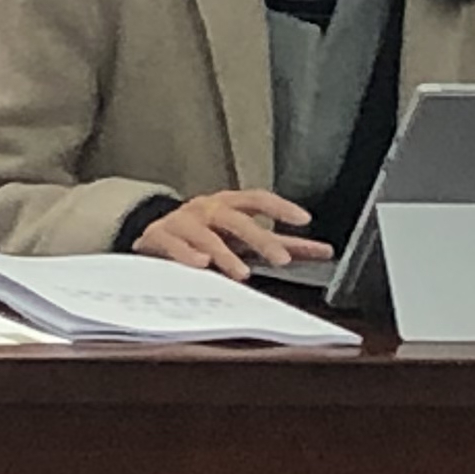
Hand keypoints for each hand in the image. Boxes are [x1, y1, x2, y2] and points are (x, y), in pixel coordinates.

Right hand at [134, 189, 329, 281]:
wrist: (152, 233)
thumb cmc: (204, 234)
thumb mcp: (240, 235)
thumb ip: (279, 243)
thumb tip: (322, 251)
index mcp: (228, 205)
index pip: (258, 199)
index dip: (280, 207)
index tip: (304, 219)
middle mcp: (207, 209)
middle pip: (236, 219)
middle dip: (260, 238)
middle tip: (282, 259)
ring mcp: (183, 223)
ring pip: (207, 236)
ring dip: (226, 255)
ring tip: (243, 274)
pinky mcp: (160, 238)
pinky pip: (174, 246)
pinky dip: (188, 255)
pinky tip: (201, 265)